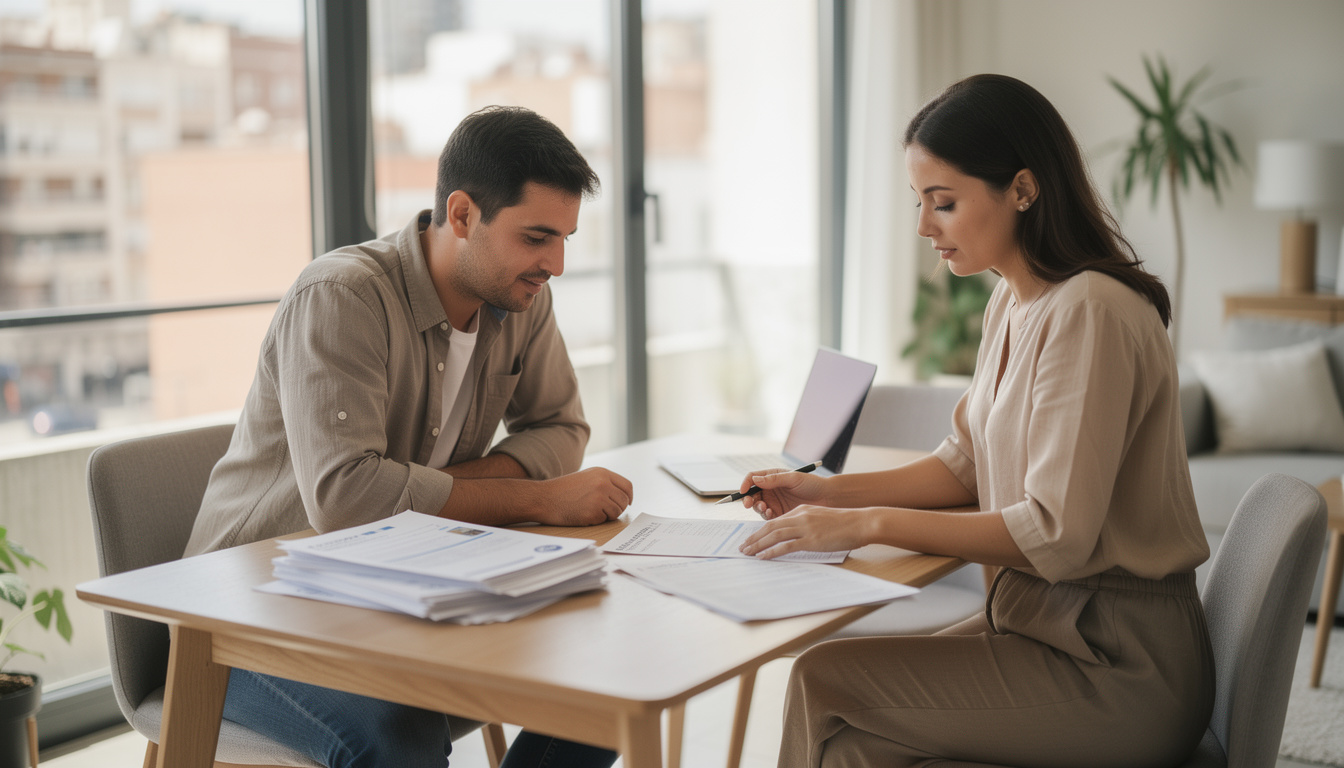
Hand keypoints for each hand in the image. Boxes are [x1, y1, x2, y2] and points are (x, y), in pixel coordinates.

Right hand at [531, 467, 633, 525]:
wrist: (544, 498)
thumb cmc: (563, 490)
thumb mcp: (586, 477)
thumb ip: (604, 482)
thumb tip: (622, 495)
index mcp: (602, 473)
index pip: (627, 486)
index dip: (628, 496)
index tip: (627, 502)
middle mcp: (603, 483)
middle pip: (624, 500)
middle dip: (618, 508)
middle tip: (605, 511)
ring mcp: (599, 498)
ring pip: (617, 511)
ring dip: (607, 515)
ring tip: (591, 511)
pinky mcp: (593, 512)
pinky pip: (604, 520)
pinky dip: (597, 520)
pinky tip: (583, 514)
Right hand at [738, 468, 828, 519]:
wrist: (827, 498)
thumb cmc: (813, 484)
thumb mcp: (794, 478)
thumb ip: (774, 479)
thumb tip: (755, 480)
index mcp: (772, 477)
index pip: (753, 478)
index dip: (746, 483)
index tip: (743, 490)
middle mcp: (771, 489)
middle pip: (752, 493)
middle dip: (748, 499)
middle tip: (749, 503)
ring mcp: (775, 502)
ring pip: (757, 506)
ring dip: (757, 507)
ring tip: (764, 508)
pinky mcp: (779, 514)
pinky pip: (767, 516)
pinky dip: (765, 516)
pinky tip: (770, 513)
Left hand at [738, 505, 869, 559]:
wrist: (860, 523)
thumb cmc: (844, 524)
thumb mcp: (821, 519)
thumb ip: (806, 524)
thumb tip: (795, 538)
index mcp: (801, 511)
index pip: (776, 521)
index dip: (761, 530)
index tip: (752, 539)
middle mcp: (800, 517)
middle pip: (770, 526)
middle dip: (754, 537)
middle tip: (743, 547)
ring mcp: (805, 528)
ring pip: (774, 535)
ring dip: (757, 544)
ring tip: (747, 553)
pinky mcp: (811, 539)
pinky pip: (786, 546)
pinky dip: (771, 552)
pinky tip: (762, 557)